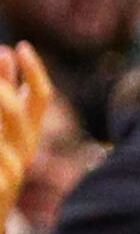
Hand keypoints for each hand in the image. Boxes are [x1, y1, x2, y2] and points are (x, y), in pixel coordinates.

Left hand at [0, 45, 55, 220]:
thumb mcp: (2, 126)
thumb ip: (5, 91)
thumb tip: (5, 52)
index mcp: (29, 132)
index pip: (42, 97)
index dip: (34, 72)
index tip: (21, 47)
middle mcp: (25, 147)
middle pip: (18, 111)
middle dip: (2, 88)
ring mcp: (12, 168)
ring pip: (3, 136)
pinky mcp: (1, 187)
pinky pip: (0, 159)